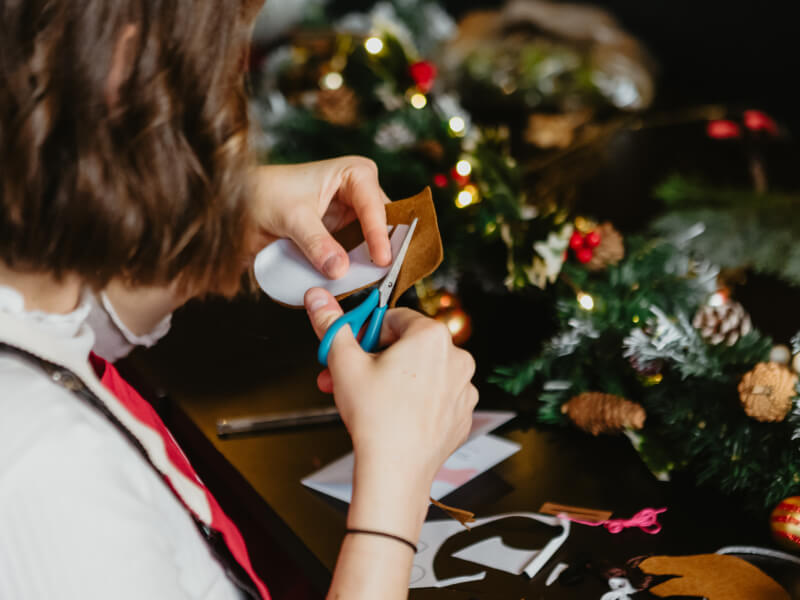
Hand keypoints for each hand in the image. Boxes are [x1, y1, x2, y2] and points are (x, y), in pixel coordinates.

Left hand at [249, 157, 391, 278]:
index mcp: (355, 174)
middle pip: (383, 225)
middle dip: (381, 249)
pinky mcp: (344, 238)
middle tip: (386, 274)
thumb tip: (339, 268)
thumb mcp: (292, 217)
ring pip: (373, 243)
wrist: (242, 206)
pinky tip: (359, 282)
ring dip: (371, 262)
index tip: (382, 259)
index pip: (375, 206)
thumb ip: (316, 243)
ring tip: (375, 281)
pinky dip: (357, 269)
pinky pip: (358, 255)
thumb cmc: (265, 194)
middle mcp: (360, 194)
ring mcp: (354, 218)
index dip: (379, 234)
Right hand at [305, 287, 477, 537]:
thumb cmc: (374, 417)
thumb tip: (318, 297)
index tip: (352, 350)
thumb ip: (331, 325)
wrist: (395, 472)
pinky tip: (392, 414)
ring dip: (392, 379)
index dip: (366, 334)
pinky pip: (435, 396)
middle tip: (347, 376)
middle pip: (407, 346)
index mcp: (432, 336)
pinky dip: (415, 400)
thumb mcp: (344, 362)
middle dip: (373, 360)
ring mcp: (464, 388)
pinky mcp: (462, 414)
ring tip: (366, 399)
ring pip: (421, 372)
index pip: (394, 318)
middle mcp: (457, 357)